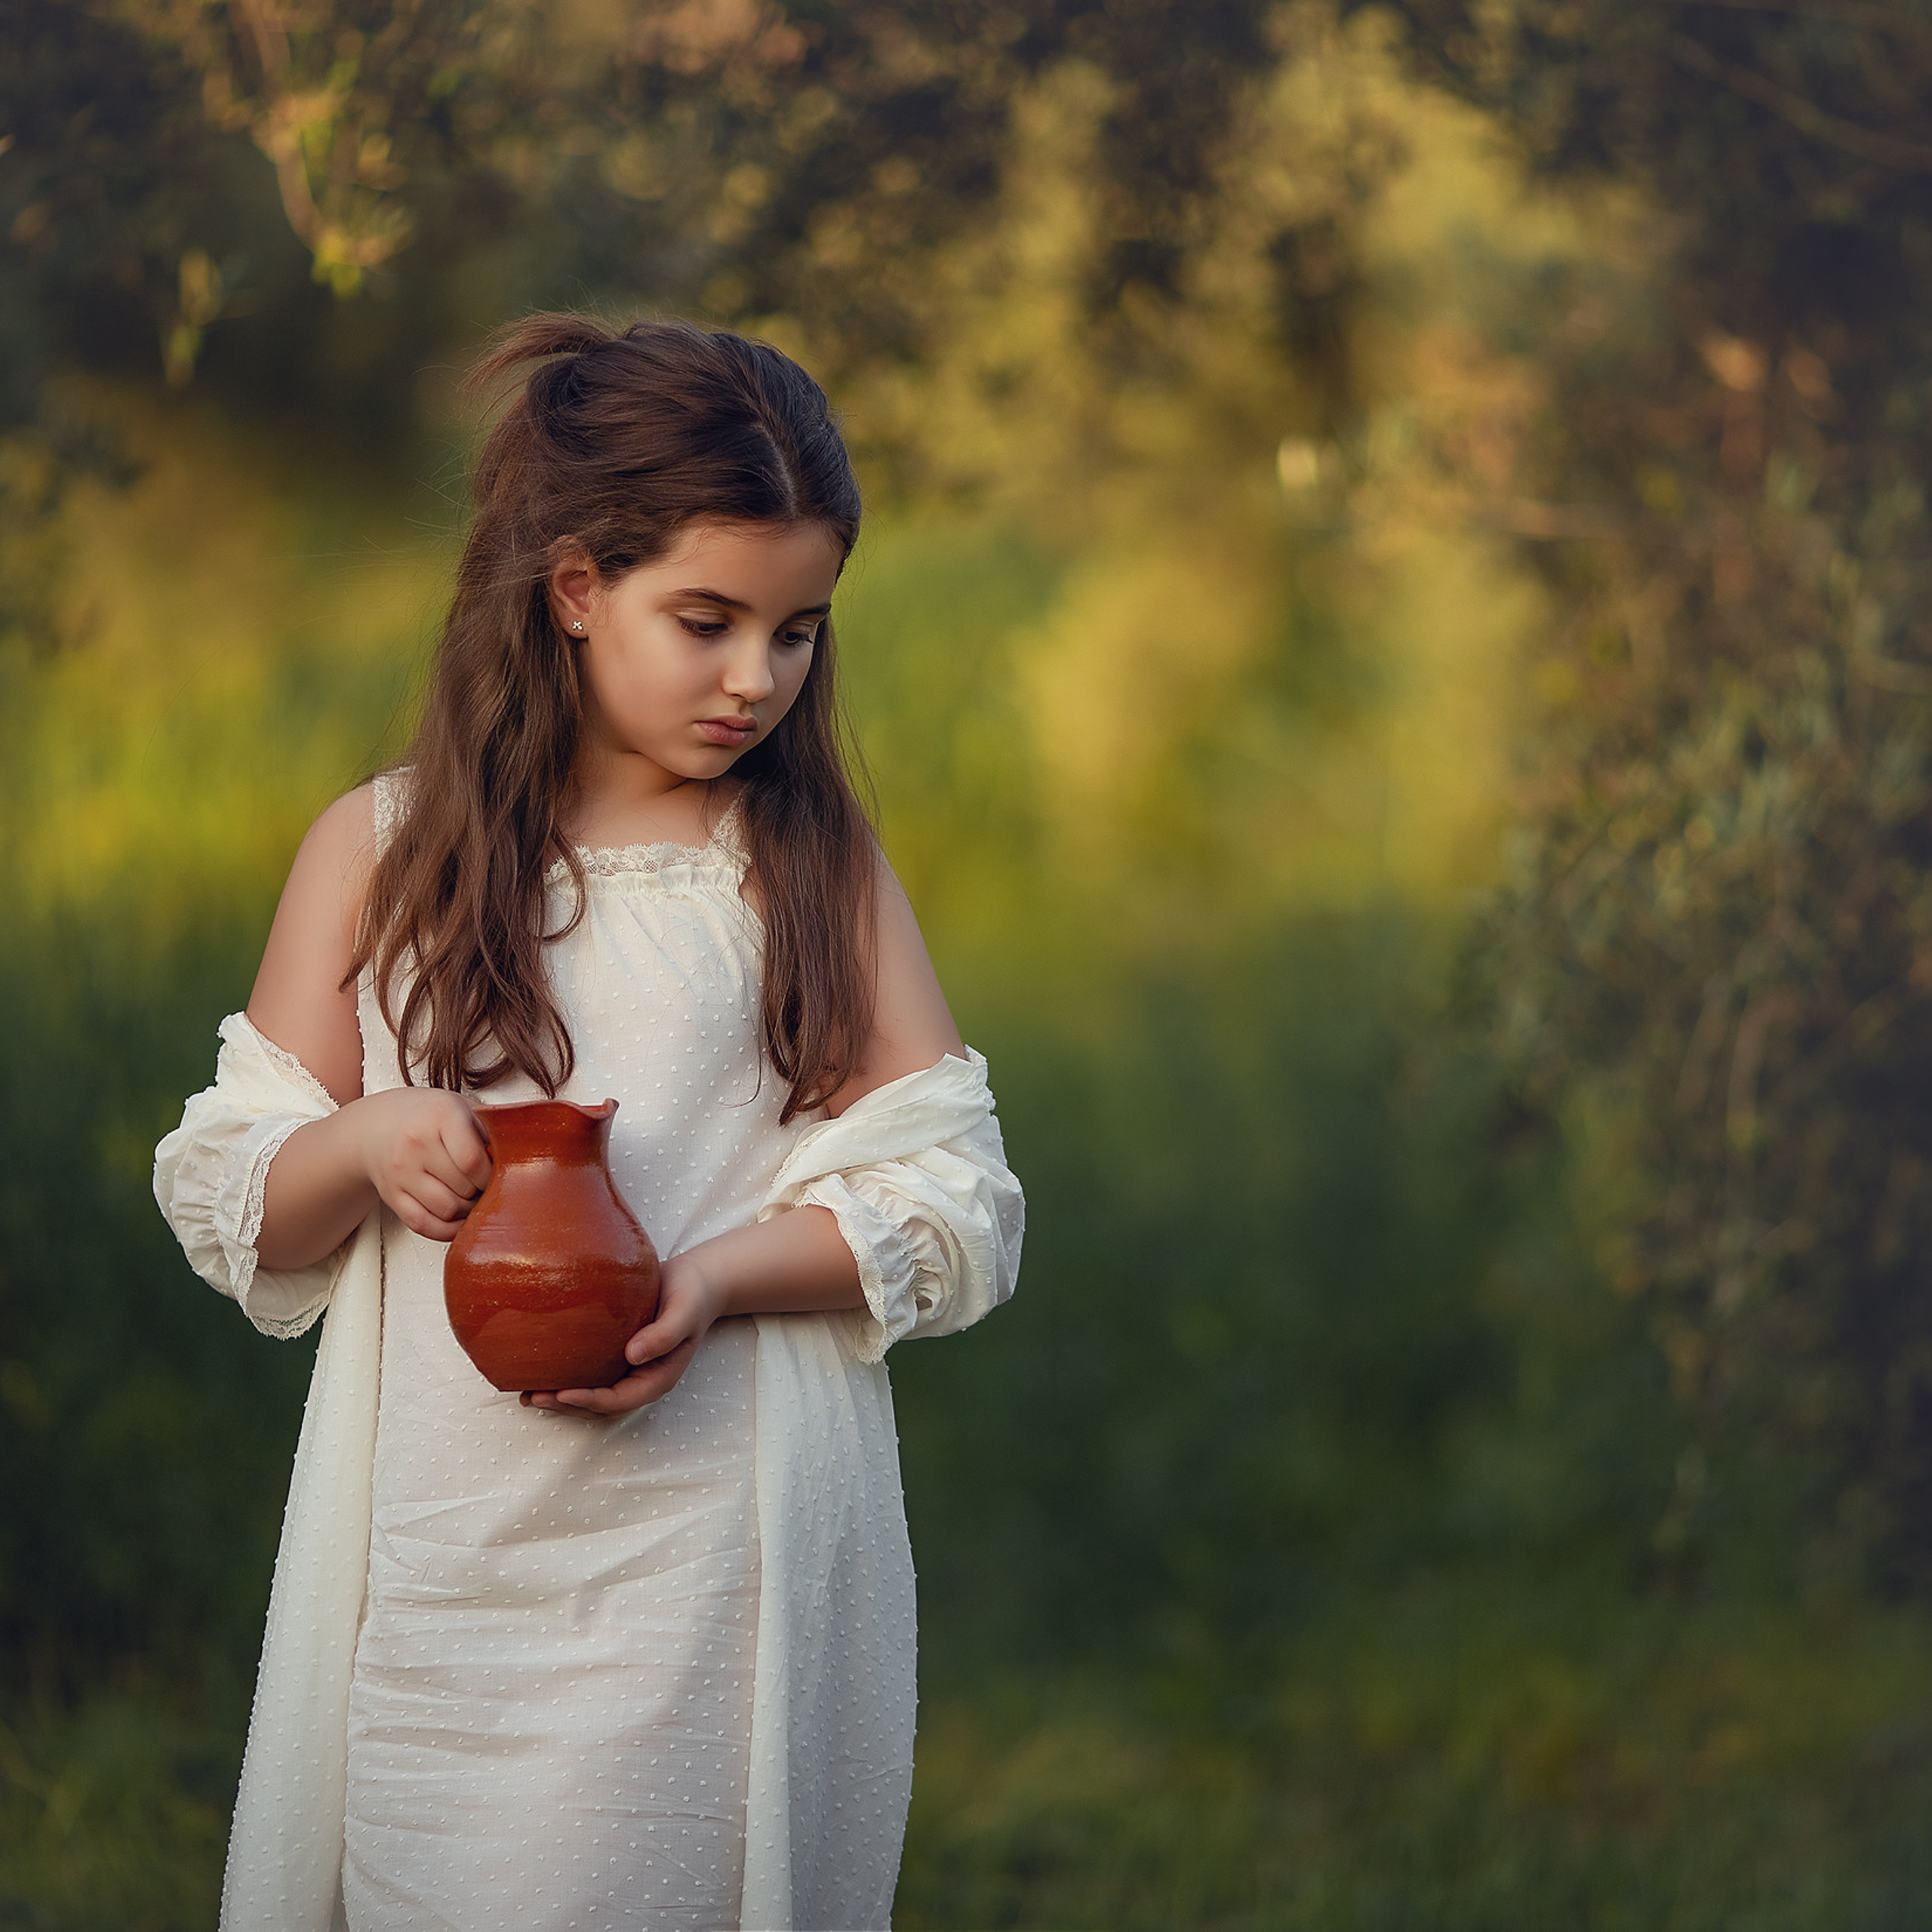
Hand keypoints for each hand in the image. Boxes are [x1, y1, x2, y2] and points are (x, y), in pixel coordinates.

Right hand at [348, 1086, 490, 1241]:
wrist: (377, 1125)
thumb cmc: (427, 1116)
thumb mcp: (461, 1106)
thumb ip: (492, 1126)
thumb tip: (528, 1151)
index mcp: (439, 1115)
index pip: (473, 1161)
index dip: (492, 1174)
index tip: (499, 1172)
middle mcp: (416, 1143)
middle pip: (463, 1188)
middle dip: (482, 1192)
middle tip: (488, 1186)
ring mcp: (400, 1172)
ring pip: (446, 1210)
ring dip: (467, 1210)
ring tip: (472, 1196)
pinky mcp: (391, 1195)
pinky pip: (423, 1225)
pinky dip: (446, 1229)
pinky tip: (457, 1217)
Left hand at [523, 1251, 724, 1417]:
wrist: (695, 1281)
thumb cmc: (691, 1294)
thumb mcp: (685, 1311)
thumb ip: (665, 1334)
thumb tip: (632, 1356)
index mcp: (659, 1377)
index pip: (620, 1399)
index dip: (590, 1400)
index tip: (562, 1393)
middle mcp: (641, 1380)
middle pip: (600, 1406)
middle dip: (566, 1406)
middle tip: (533, 1396)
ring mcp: (628, 1371)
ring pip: (591, 1396)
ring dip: (561, 1400)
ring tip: (527, 1394)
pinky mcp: (617, 1357)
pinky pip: (590, 1376)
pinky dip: (566, 1380)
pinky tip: (541, 1371)